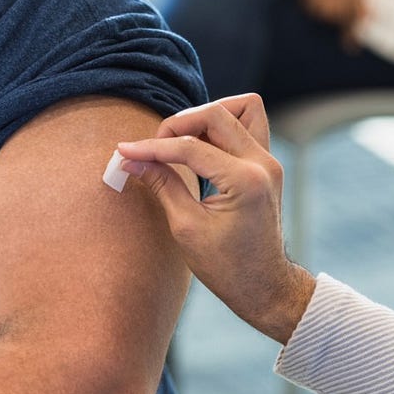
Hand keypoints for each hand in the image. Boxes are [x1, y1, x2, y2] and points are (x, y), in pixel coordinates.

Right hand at [116, 94, 315, 344]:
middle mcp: (263, 164)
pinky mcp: (267, 164)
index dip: (152, 148)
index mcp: (246, 182)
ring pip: (241, 108)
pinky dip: (221, 126)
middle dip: (178, 125)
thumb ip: (162, 185)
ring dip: (206, 116)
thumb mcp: (187, 228)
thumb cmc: (226, 266)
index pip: (190, 148)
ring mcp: (269, 161)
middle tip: (153, 148)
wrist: (263, 285)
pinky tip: (198, 146)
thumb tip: (131, 160)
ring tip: (179, 141)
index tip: (124, 152)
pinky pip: (248, 124)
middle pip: (216, 114)